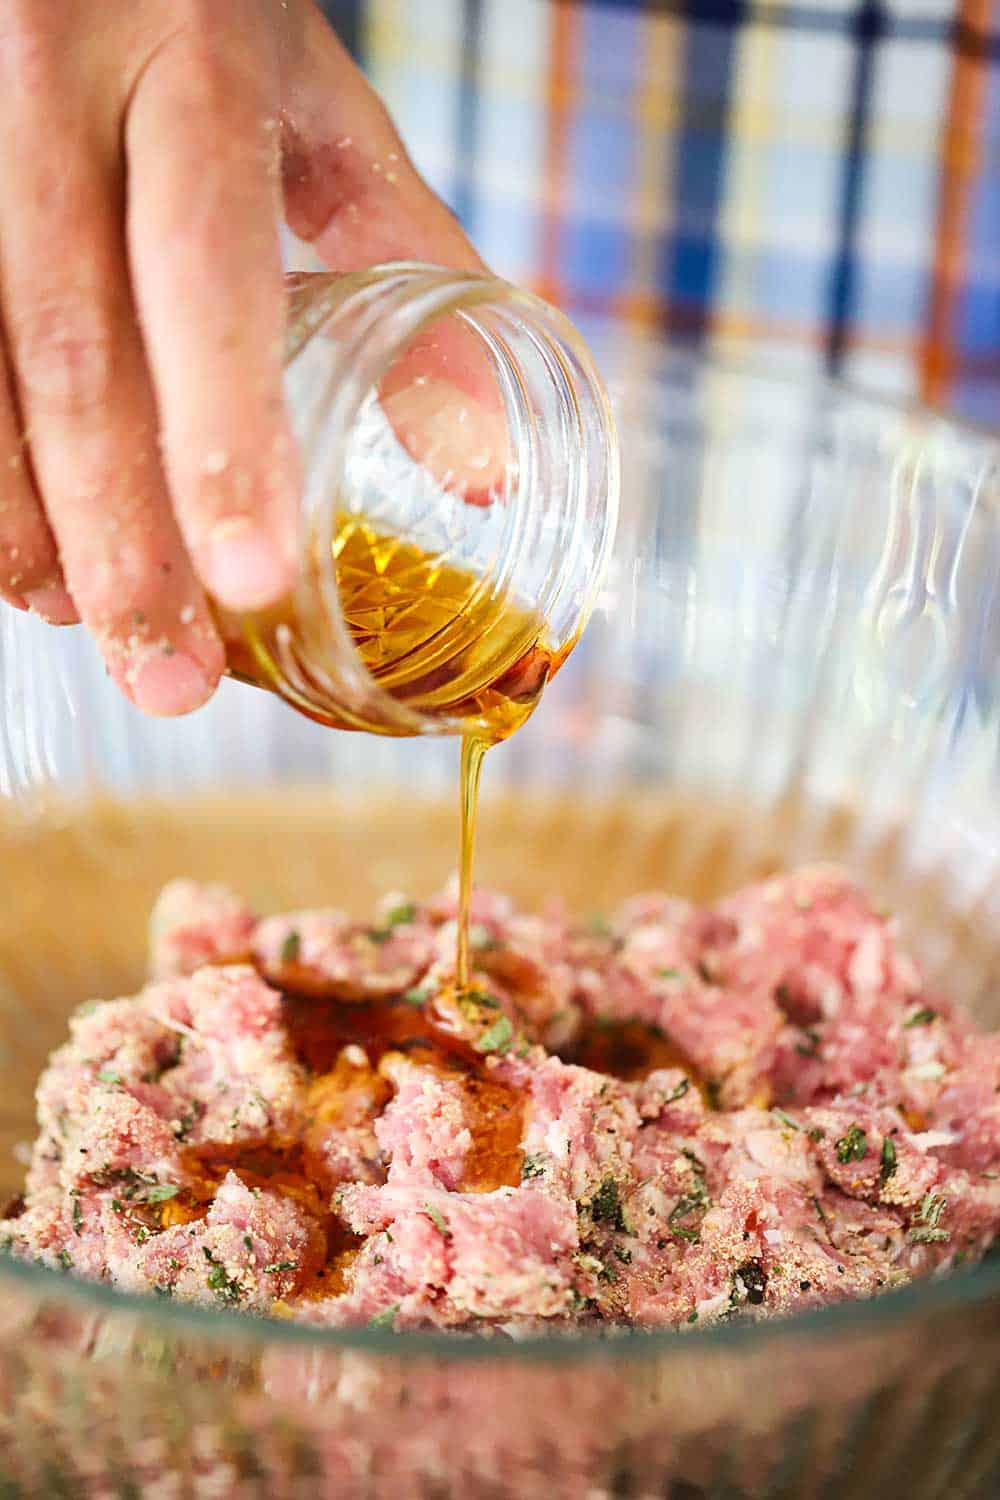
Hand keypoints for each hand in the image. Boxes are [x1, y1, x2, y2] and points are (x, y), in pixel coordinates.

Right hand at [0, 0, 482, 712]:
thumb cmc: (210, 15)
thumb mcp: (317, 100)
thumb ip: (402, 247)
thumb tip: (485, 467)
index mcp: (192, 63)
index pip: (204, 271)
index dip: (220, 437)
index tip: (252, 584)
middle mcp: (51, 87)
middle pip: (73, 349)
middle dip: (120, 538)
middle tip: (168, 681)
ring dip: (26, 523)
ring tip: (88, 631)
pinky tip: (17, 552)